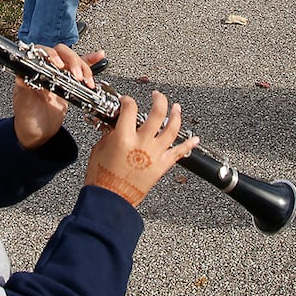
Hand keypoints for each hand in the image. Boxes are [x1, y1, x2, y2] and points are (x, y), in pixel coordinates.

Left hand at [12, 44, 99, 148]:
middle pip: (61, 53)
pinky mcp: (69, 82)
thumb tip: (21, 77)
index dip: (52, 55)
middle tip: (77, 76)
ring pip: (73, 60)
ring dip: (84, 67)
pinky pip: (81, 68)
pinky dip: (91, 61)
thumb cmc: (27, 118)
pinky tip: (99, 56)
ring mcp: (59, 74)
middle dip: (72, 61)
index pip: (43, 53)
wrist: (38, 133)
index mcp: (32, 70)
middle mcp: (46, 69)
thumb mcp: (24, 105)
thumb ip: (24, 90)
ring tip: (87, 80)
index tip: (59, 65)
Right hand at [83, 90, 198, 206]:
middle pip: (157, 113)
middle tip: (157, 95)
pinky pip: (179, 153)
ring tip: (177, 107)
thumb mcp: (100, 149)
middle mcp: (142, 142)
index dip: (128, 100)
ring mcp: (154, 154)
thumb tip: (116, 126)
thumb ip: (110, 134)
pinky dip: (189, 145)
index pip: (130, 108)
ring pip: (172, 129)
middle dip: (159, 99)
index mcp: (124, 136)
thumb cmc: (102, 178)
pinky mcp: (161, 166)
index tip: (127, 101)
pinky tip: (195, 139)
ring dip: (176, 115)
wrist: (110, 200)